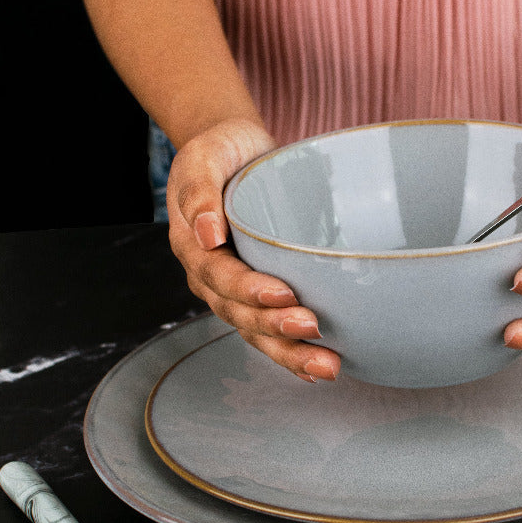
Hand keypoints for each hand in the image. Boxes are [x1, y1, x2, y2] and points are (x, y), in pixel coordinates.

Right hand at [167, 118, 340, 382]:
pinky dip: (292, 353)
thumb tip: (207, 234)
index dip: (250, 290)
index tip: (284, 293)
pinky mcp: (260, 294)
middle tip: (313, 330)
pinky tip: (317, 369)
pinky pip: (271, 331)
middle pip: (241, 315)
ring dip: (291, 353)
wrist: (234, 153)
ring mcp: (235, 292)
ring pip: (258, 332)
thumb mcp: (203, 158)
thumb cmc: (219, 154)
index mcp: (194, 250)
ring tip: (327, 367)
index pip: (220, 278)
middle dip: (277, 328)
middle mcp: (212, 280)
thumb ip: (200, 193)